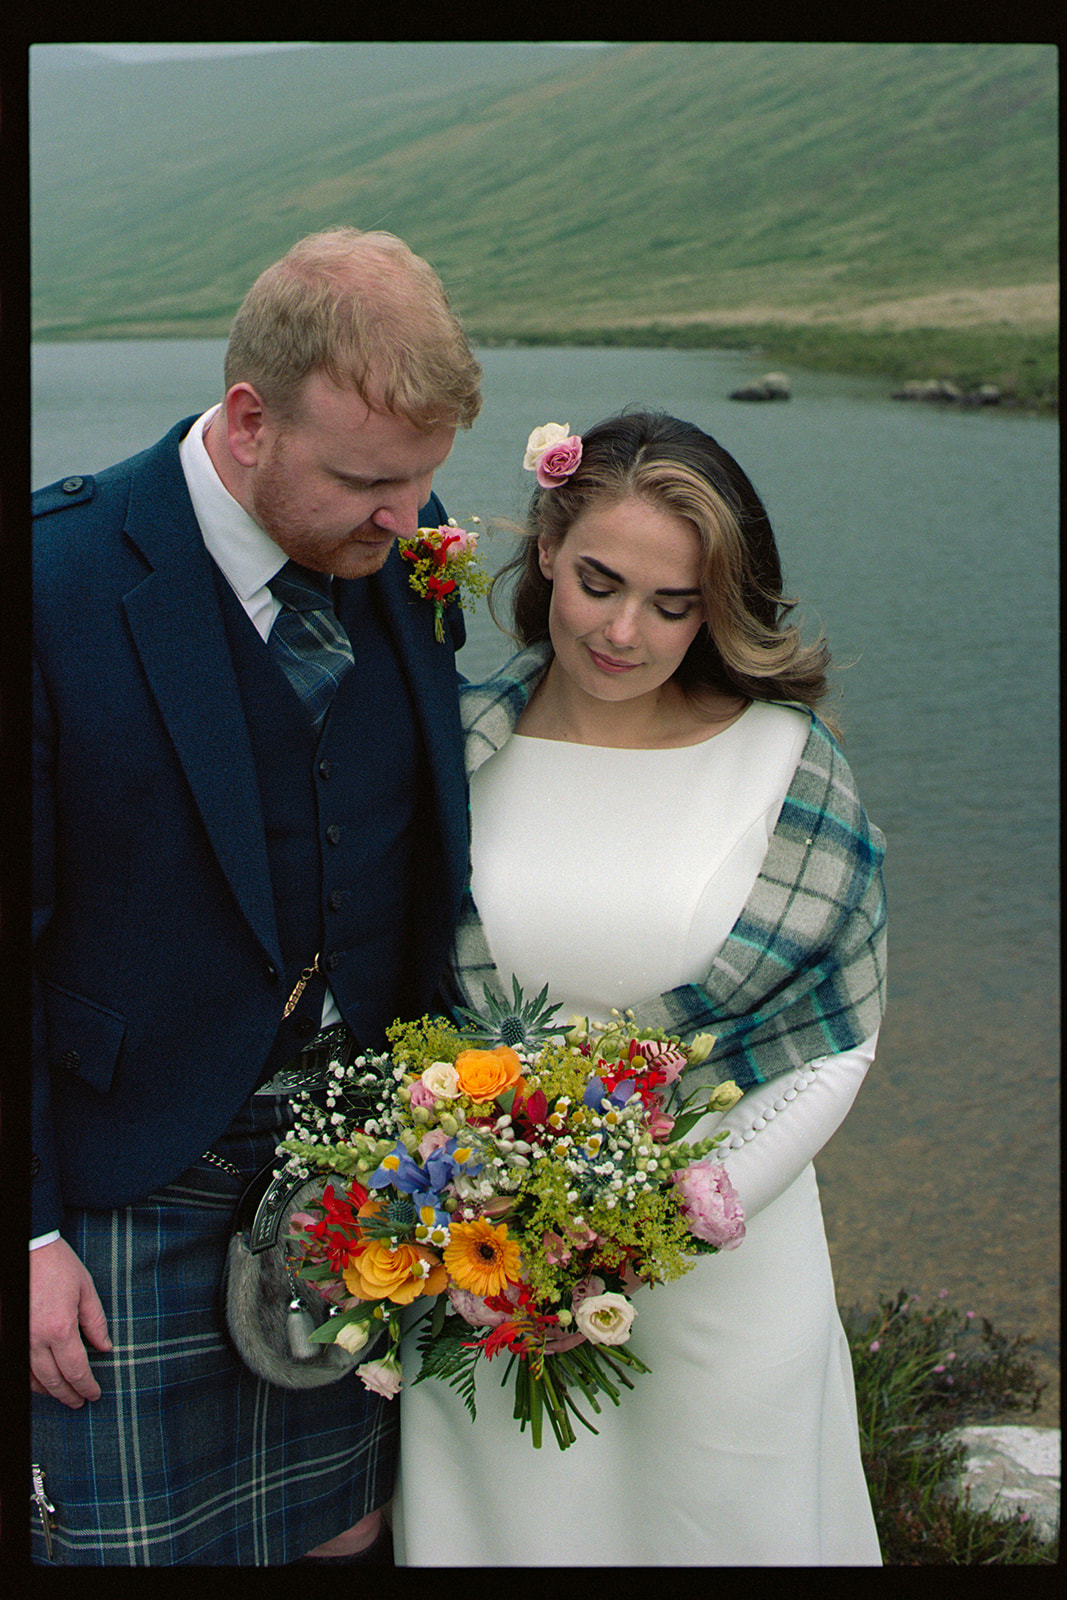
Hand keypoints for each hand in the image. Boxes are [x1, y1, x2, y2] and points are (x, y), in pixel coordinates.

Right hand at [30, 1237, 111, 1406]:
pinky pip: (18, 1365)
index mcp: (60, 1328)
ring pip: (32, 1378)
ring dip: (48, 1391)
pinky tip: (40, 1380)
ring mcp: (18, 1338)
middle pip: (53, 1381)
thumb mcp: (85, 1290)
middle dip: (69, 1395)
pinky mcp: (9, 1333)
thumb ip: (95, 1322)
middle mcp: (35, 1339)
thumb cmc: (58, 1265)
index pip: (76, 1370)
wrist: (28, 1248)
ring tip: (63, 1394)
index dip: (87, 1386)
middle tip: (80, 1402)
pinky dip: (30, 1379)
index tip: (94, 1394)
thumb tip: (105, 1347)